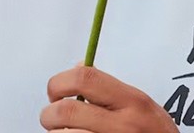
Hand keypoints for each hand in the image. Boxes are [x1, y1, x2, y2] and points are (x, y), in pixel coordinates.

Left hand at [40, 65, 176, 132]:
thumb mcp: (144, 107)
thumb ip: (112, 90)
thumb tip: (76, 68)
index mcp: (134, 101)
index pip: (85, 79)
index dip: (59, 83)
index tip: (56, 93)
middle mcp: (124, 125)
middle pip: (66, 111)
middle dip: (49, 115)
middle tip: (52, 120)